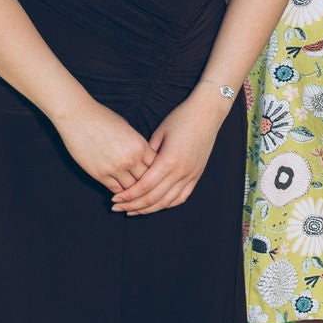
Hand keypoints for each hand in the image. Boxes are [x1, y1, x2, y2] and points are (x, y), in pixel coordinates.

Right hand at [55, 99, 155, 196]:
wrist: (78, 116)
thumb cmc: (103, 118)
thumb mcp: (128, 128)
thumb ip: (137, 145)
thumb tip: (144, 157)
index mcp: (140, 145)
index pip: (156, 166)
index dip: (157, 171)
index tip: (155, 174)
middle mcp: (130, 159)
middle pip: (147, 180)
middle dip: (148, 183)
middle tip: (148, 188)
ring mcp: (115, 168)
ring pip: (132, 189)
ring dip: (133, 190)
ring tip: (135, 193)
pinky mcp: (100, 175)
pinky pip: (115, 190)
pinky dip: (120, 193)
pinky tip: (121, 192)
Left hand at [113, 87, 229, 214]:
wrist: (207, 112)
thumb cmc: (181, 118)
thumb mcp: (159, 132)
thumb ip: (147, 153)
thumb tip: (134, 169)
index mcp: (169, 160)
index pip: (144, 186)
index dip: (128, 195)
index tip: (114, 198)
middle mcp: (181, 171)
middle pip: (153, 198)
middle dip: (133, 205)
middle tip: (117, 207)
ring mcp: (191, 175)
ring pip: (167, 202)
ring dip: (148, 209)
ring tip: (132, 210)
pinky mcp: (197, 175)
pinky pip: (181, 197)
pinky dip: (167, 204)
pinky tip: (155, 205)